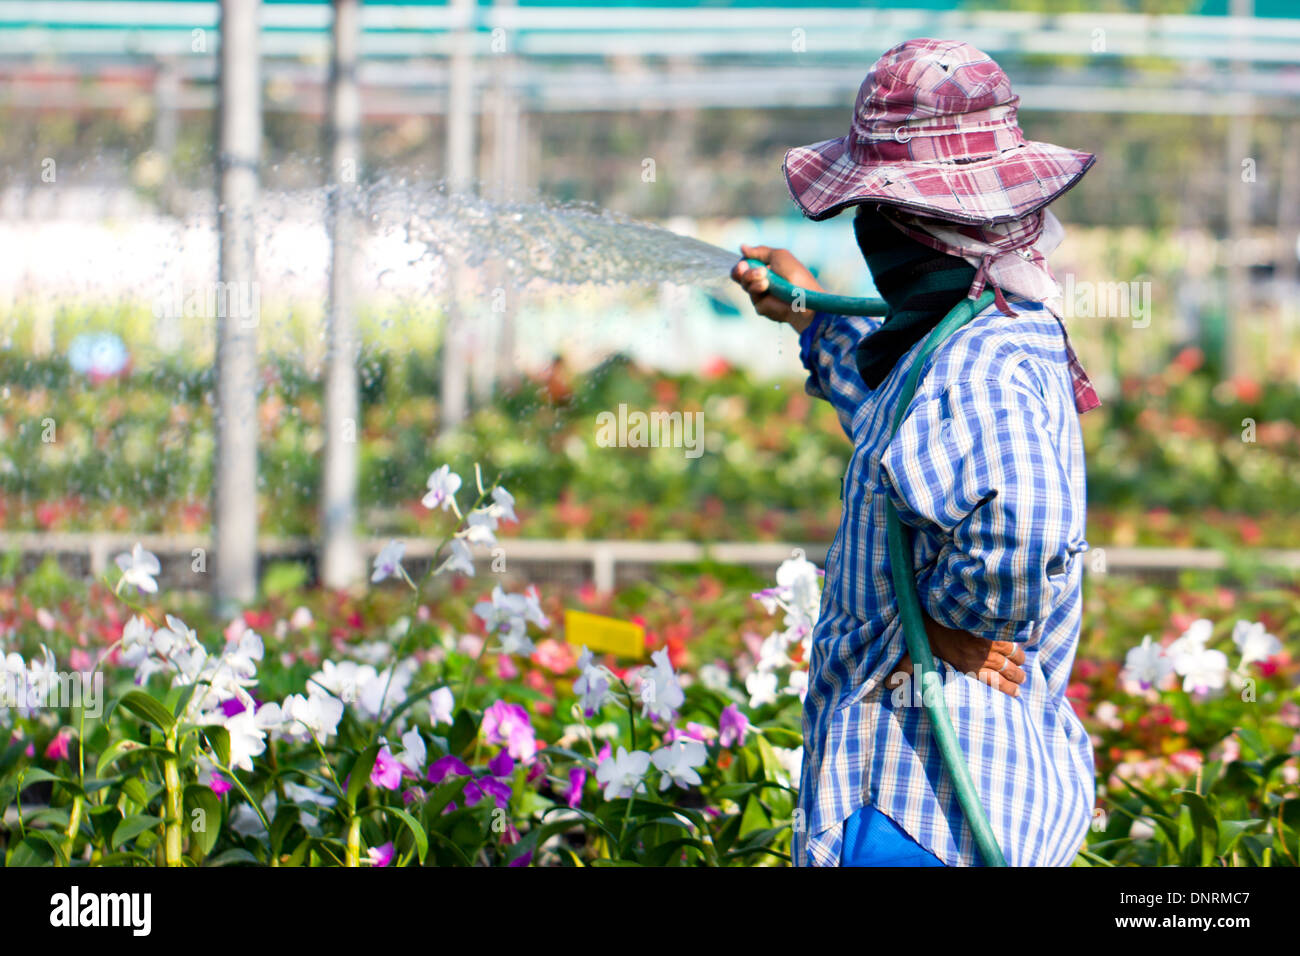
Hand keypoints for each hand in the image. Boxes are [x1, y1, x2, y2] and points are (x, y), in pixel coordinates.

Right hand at [730, 244, 824, 332]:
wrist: (802, 295)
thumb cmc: (794, 273)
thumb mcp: (778, 255)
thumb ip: (760, 251)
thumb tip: (742, 247)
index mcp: (764, 268)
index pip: (745, 264)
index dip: (741, 263)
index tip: (743, 261)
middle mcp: (760, 281)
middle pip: (738, 275)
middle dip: (740, 270)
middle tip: (743, 267)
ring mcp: (760, 294)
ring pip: (744, 284)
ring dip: (751, 277)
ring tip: (765, 279)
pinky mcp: (761, 307)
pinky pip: (751, 296)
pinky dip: (757, 289)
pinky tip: (766, 288)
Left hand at [888, 616, 1027, 698]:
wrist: (932, 603)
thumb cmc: (921, 630)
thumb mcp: (911, 653)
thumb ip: (903, 671)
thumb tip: (887, 687)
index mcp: (966, 664)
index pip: (994, 682)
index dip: (1007, 689)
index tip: (1017, 694)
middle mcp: (981, 654)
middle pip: (1008, 669)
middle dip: (1017, 676)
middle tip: (1022, 681)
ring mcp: (988, 637)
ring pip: (1012, 652)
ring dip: (1019, 659)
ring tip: (1022, 664)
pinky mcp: (990, 623)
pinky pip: (1009, 634)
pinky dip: (1016, 639)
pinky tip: (1019, 642)